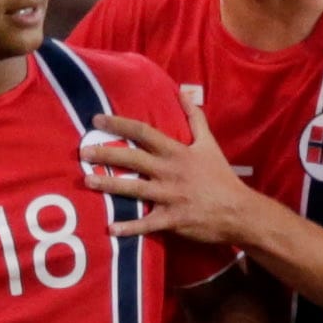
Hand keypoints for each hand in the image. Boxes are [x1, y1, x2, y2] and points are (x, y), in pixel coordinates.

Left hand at [86, 93, 266, 246]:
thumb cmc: (221, 177)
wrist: (239, 211)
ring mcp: (171, 196)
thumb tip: (184, 93)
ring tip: (87, 181)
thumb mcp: (209, 144)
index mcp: (177, 152)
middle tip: (83, 151)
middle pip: (132, 158)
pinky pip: (147, 224)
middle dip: (105, 153)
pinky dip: (130, 227)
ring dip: (109, 184)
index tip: (97, 119)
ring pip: (134, 189)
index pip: (143, 132)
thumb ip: (195, 118)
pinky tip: (111, 228)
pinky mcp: (173, 219)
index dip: (119, 123)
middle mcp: (170, 172)